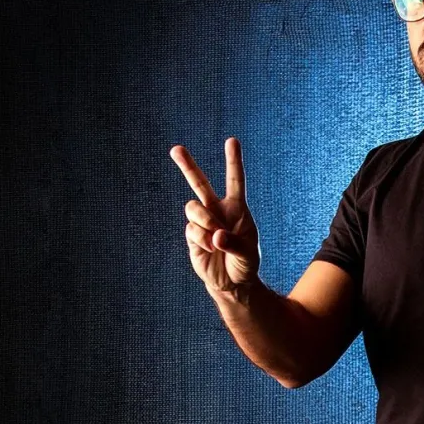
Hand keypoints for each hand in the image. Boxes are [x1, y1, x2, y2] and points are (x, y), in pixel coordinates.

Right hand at [170, 137, 261, 293]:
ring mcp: (202, 222)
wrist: (231, 283)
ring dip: (204, 220)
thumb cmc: (245, 264)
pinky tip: (209, 249)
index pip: (235, 180)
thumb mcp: (247, 255)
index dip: (233, 161)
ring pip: (192, 207)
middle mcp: (217, 211)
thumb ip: (234, 244)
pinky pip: (191, 229)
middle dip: (187, 166)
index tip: (232, 141)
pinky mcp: (192, 236)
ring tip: (215, 238)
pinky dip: (200, 239)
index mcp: (236, 209)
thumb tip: (215, 235)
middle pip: (199, 184)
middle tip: (175, 148)